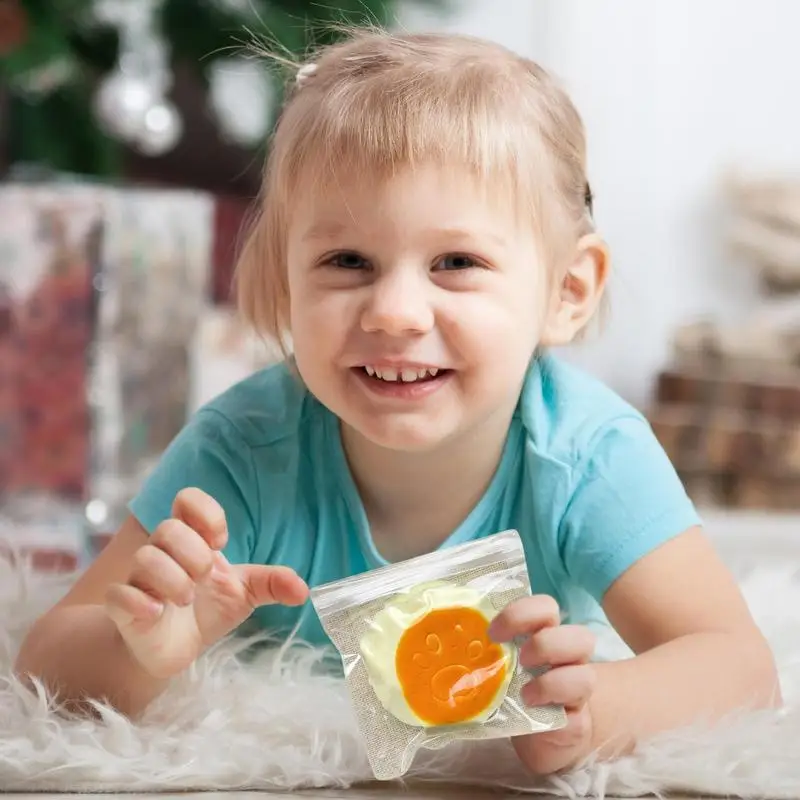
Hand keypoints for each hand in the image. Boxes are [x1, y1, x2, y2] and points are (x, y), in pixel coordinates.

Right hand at [104, 488, 308, 679]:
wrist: (174, 649)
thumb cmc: (207, 609)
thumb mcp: (245, 593)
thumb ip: (271, 583)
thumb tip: (304, 589)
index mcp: (191, 538)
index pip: (187, 499)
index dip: (205, 513)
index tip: (220, 541)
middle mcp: (163, 552)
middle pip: (168, 529)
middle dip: (193, 553)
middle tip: (205, 577)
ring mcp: (140, 579)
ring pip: (145, 559)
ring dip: (172, 579)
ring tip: (187, 600)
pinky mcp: (124, 608)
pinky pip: (119, 595)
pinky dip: (139, 602)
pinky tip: (156, 614)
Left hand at [489, 595, 596, 774]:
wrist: (541, 738)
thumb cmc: (513, 692)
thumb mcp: (496, 667)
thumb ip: (478, 650)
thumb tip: (433, 638)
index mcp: (544, 635)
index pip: (546, 607)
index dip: (522, 612)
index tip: (492, 631)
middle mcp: (566, 654)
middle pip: (578, 631)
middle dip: (545, 638)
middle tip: (518, 655)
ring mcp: (576, 683)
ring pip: (585, 662)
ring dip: (552, 668)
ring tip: (526, 686)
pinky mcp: (578, 714)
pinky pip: (579, 698)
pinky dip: (553, 694)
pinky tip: (530, 703)